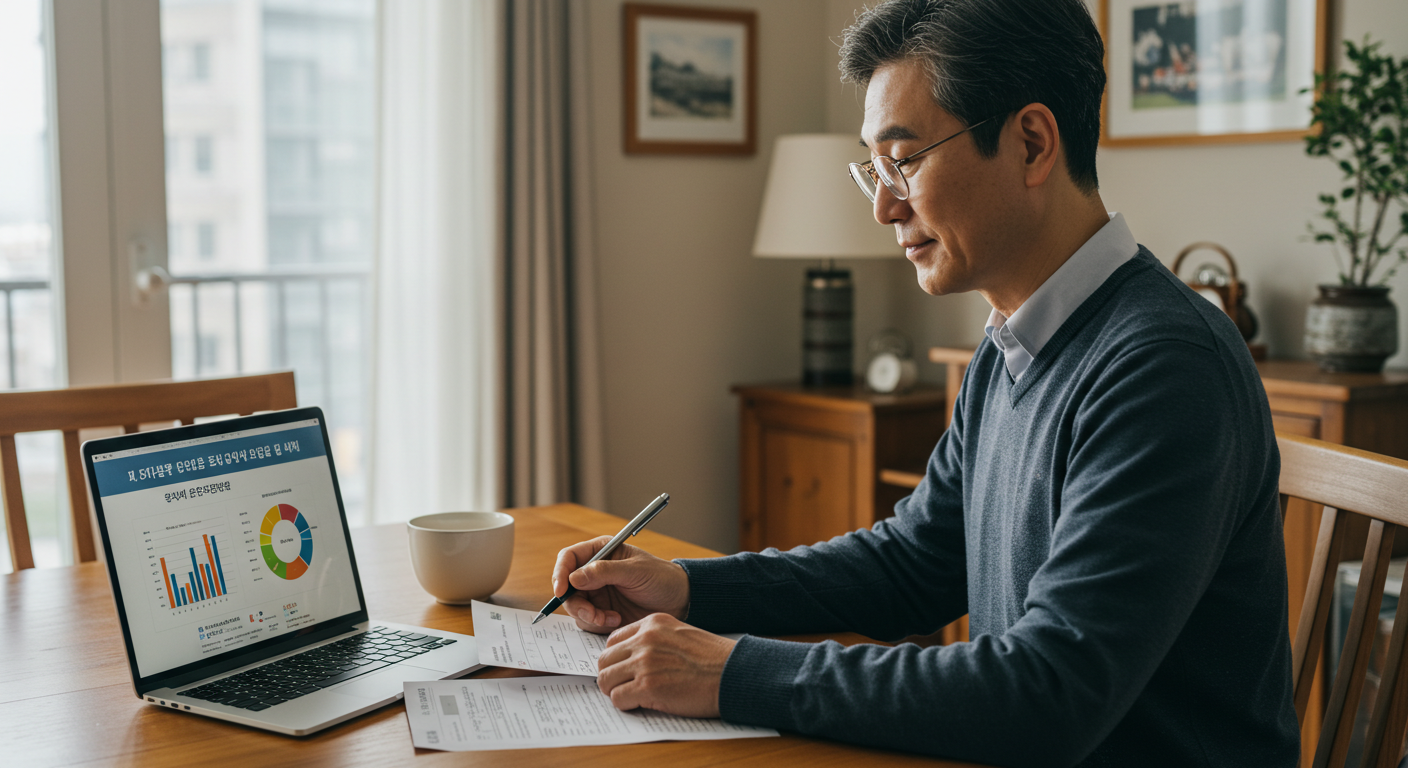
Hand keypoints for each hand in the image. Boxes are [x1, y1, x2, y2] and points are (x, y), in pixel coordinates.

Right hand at [551, 536, 689, 632]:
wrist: (679, 602)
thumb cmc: (661, 578)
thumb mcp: (635, 571)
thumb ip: (604, 572)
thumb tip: (573, 578)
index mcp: (601, 551)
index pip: (569, 558)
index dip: (560, 573)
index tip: (561, 591)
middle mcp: (593, 572)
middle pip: (566, 587)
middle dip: (576, 603)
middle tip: (593, 614)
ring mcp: (596, 593)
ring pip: (574, 606)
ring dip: (588, 616)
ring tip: (612, 618)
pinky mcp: (601, 612)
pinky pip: (586, 621)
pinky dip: (596, 624)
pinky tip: (616, 621)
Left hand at [596, 613, 733, 717]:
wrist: (734, 673)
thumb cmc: (712, 658)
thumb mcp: (679, 635)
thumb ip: (653, 640)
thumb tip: (629, 659)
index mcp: (653, 623)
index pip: (613, 641)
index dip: (616, 659)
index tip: (623, 670)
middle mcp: (645, 639)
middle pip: (604, 660)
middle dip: (611, 676)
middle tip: (623, 686)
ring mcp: (645, 663)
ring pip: (605, 680)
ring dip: (616, 691)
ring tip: (631, 696)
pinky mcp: (648, 687)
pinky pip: (617, 698)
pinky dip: (625, 704)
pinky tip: (641, 703)